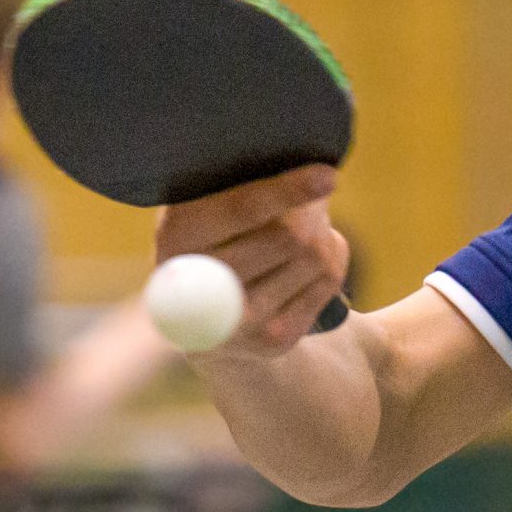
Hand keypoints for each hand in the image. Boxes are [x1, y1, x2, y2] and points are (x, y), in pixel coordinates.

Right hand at [153, 164, 350, 359]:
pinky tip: (310, 259)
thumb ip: (244, 186)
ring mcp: (238, 321)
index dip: (288, 190)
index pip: (243, 209)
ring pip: (316, 256)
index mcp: (178, 233)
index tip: (328, 176)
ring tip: (305, 230)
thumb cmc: (218, 236)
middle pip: (291, 234)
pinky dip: (333, 258)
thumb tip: (313, 171)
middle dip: (312, 211)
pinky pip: (327, 281)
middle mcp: (201, 284)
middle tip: (313, 199)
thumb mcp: (210, 205)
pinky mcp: (273, 339)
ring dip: (323, 233)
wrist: (208, 318)